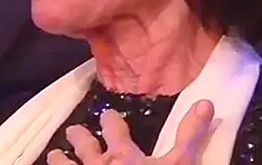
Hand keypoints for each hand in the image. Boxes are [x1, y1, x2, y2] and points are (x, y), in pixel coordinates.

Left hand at [46, 100, 213, 164]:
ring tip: (55, 155)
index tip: (108, 115)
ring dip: (59, 160)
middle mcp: (96, 164)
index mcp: (122, 154)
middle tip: (74, 132)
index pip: (113, 128)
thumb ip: (190, 135)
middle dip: (78, 136)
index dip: (110, 120)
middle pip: (82, 144)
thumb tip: (206, 103)